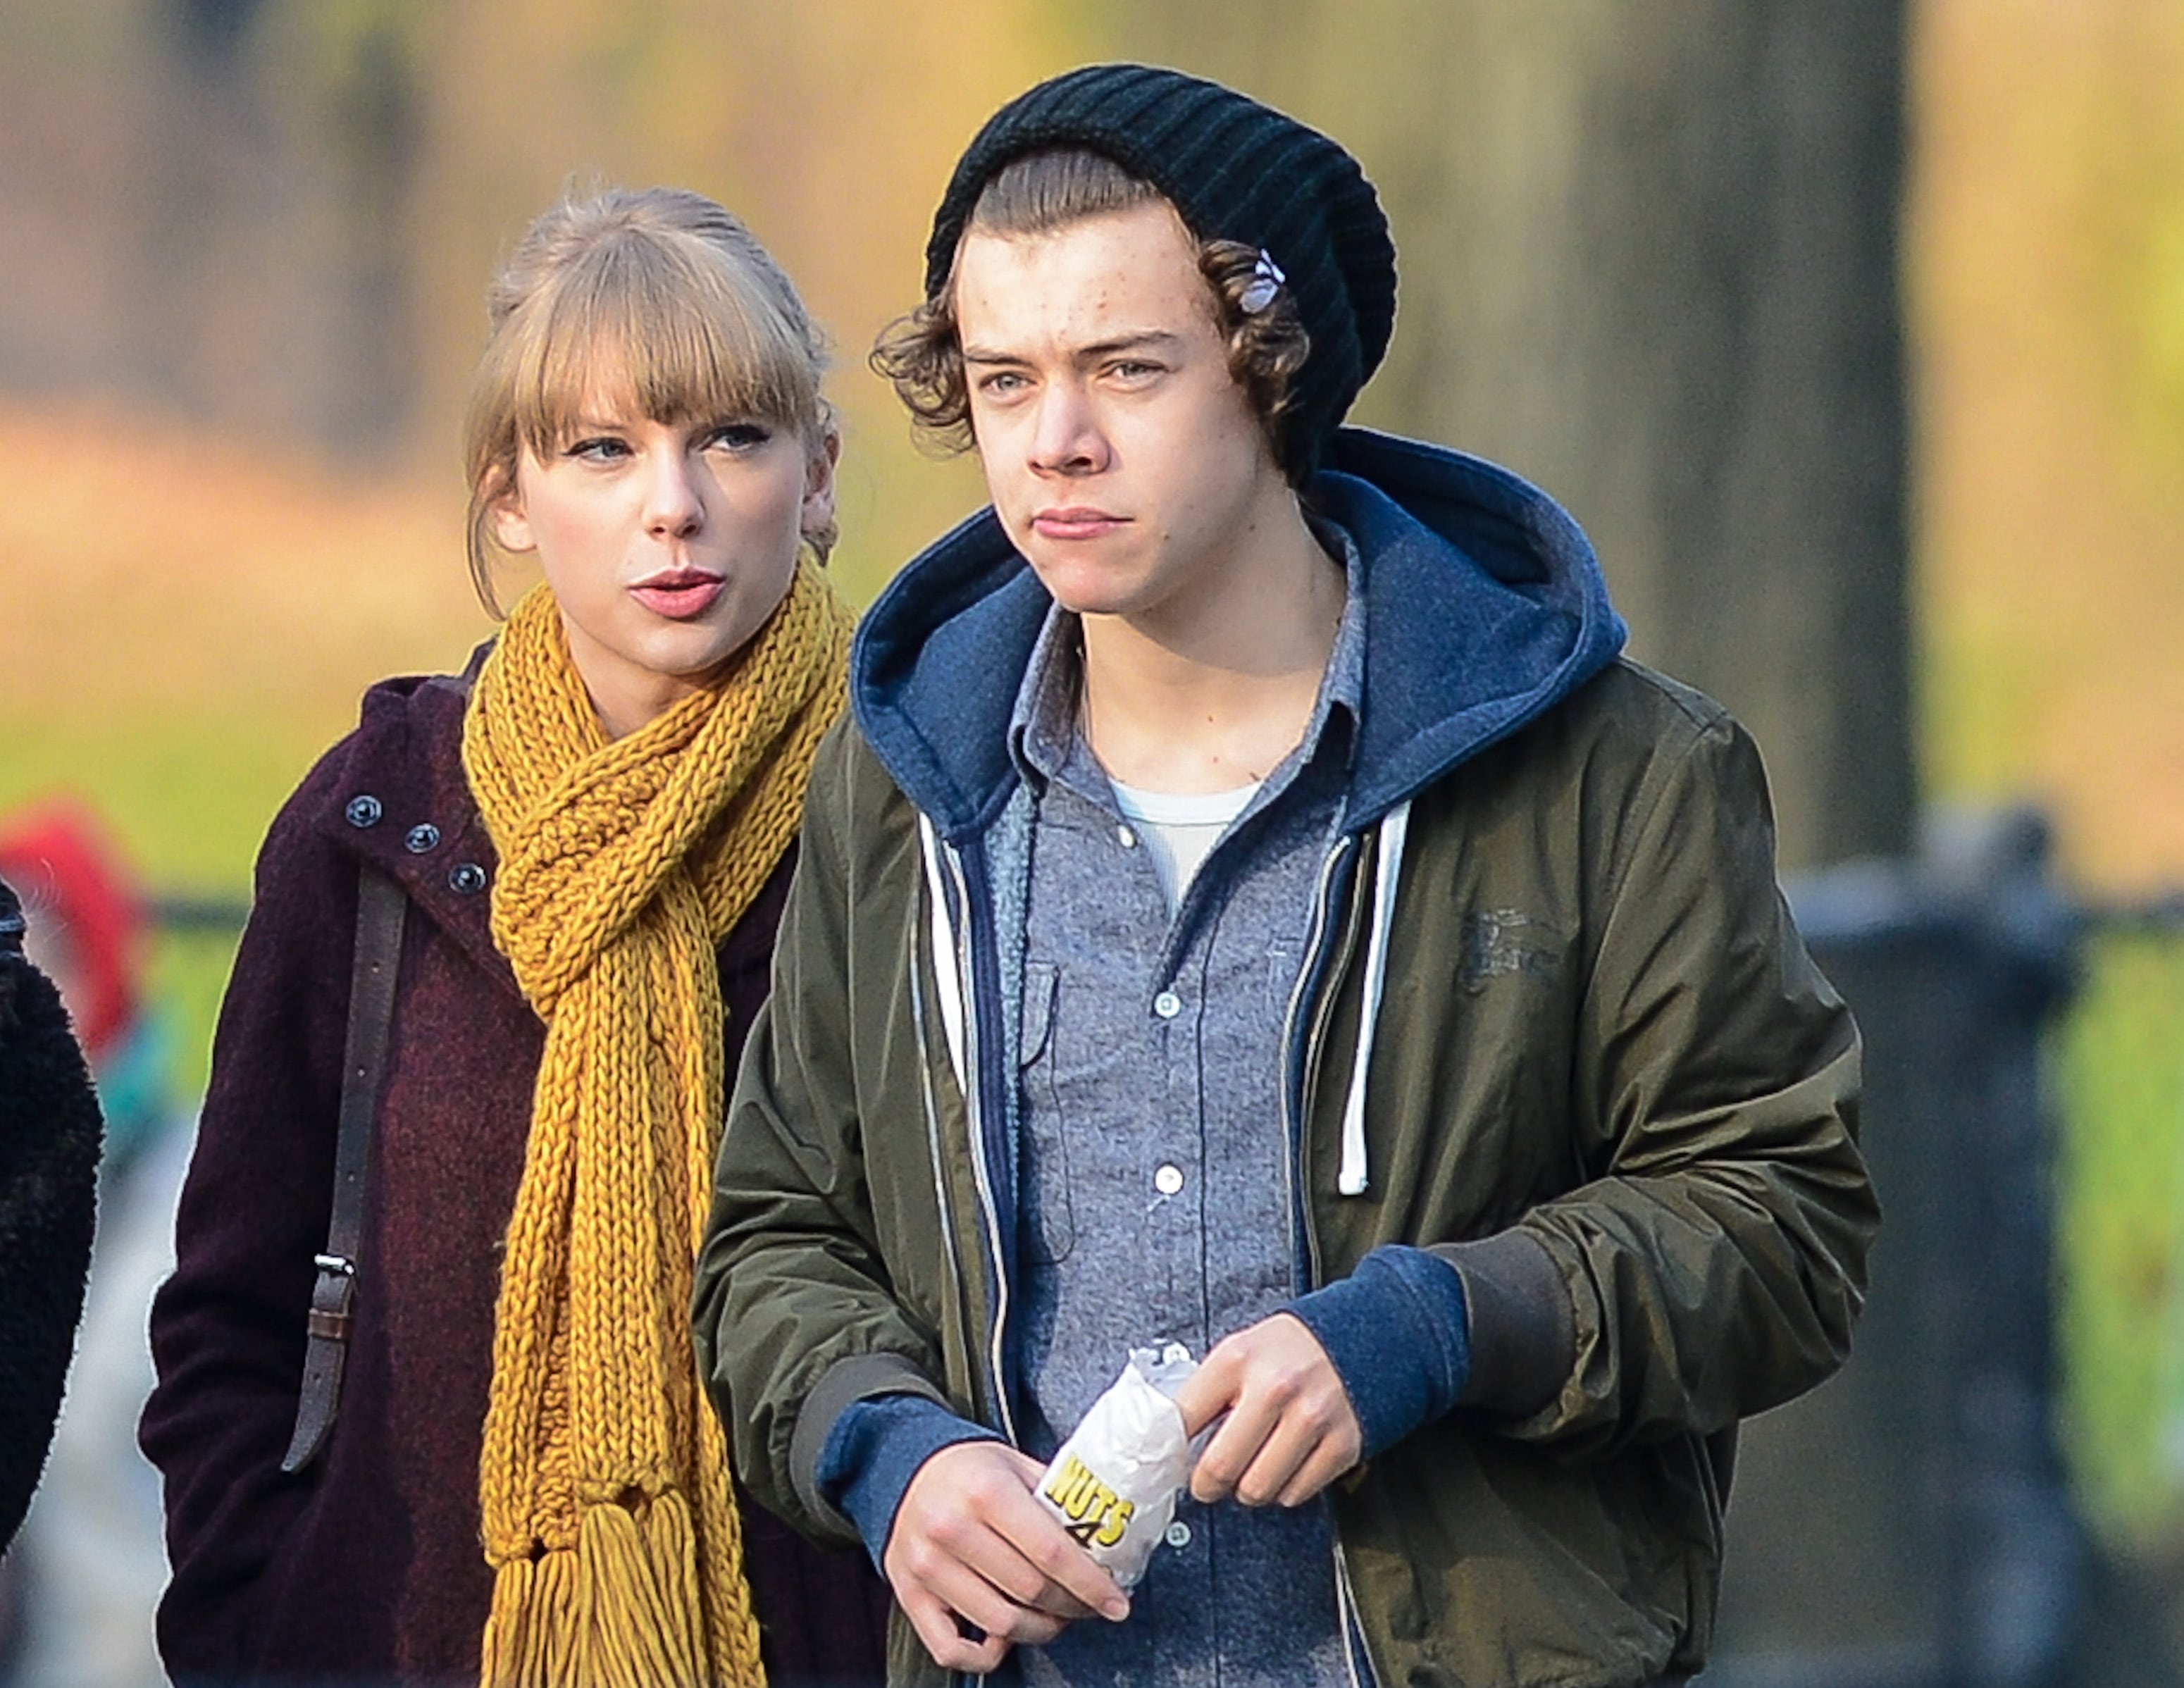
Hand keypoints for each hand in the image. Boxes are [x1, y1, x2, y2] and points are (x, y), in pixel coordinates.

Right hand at [883, 1439, 1130, 1673]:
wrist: (909, 1469)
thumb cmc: (973, 1471)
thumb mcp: (1019, 1467)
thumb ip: (1059, 1500)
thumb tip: (1107, 1537)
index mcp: (987, 1491)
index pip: (1052, 1552)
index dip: (1091, 1585)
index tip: (1116, 1603)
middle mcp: (952, 1528)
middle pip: (1031, 1591)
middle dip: (1072, 1606)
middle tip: (1088, 1604)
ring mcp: (927, 1566)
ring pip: (1000, 1624)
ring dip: (1039, 1629)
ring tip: (1054, 1616)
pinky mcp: (909, 1594)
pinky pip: (950, 1650)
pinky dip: (985, 1655)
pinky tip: (1003, 1637)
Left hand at [1173, 1312, 1362, 1507]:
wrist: (1361, 1337)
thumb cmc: (1290, 1351)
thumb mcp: (1240, 1351)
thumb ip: (1207, 1392)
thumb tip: (1173, 1442)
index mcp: (1238, 1359)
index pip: (1183, 1420)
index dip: (1170, 1449)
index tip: (1170, 1460)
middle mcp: (1275, 1387)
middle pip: (1219, 1468)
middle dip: (1207, 1484)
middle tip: (1208, 1481)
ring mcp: (1311, 1417)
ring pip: (1257, 1489)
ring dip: (1248, 1488)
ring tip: (1252, 1467)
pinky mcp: (1341, 1444)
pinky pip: (1295, 1494)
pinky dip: (1285, 1489)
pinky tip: (1285, 1464)